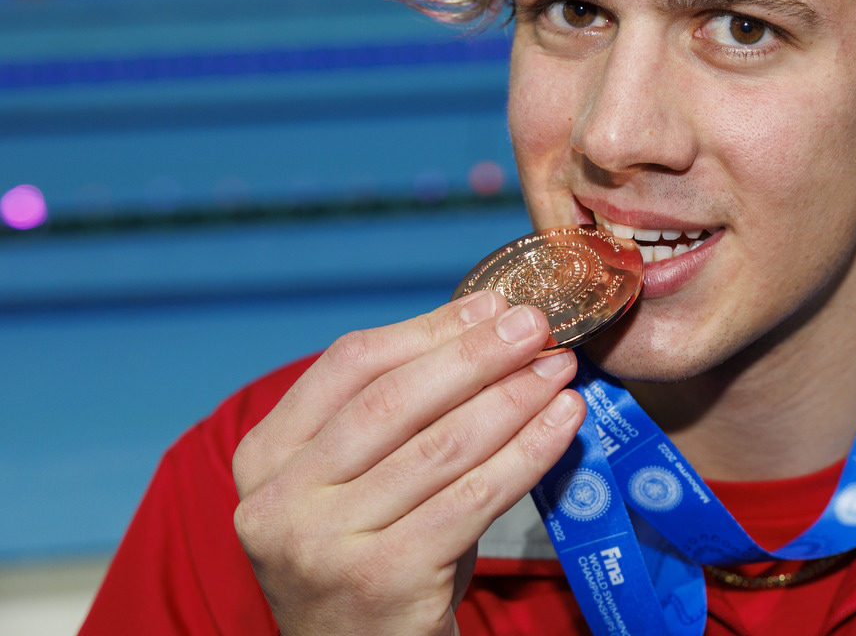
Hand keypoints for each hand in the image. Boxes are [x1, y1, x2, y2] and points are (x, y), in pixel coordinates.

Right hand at [232, 292, 584, 635]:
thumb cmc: (373, 560)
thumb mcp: (359, 482)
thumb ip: (399, 412)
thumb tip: (488, 323)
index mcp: (263, 458)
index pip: (349, 365)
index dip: (428, 328)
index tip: (492, 305)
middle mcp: (277, 501)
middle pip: (395, 400)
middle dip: (476, 355)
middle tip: (537, 326)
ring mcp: (322, 545)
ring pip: (440, 446)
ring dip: (513, 398)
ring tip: (559, 370)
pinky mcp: (382, 580)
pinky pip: (473, 498)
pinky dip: (527, 452)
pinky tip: (563, 424)